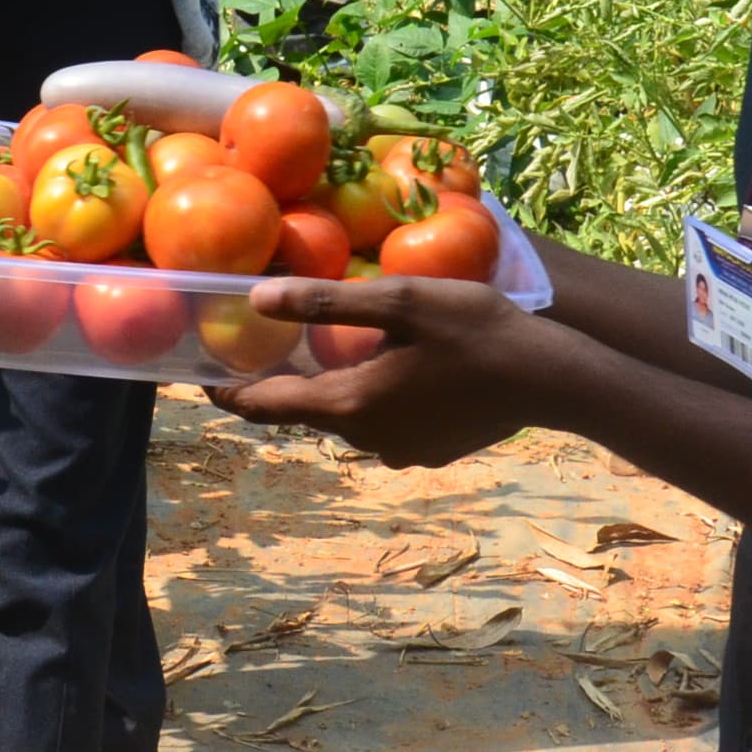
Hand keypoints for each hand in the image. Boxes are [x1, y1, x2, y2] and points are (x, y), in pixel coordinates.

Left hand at [209, 274, 576, 467]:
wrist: (552, 379)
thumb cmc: (474, 329)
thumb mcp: (399, 301)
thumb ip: (326, 303)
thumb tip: (255, 301)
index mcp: (350, 405)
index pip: (267, 406)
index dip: (230, 394)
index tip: (199, 381)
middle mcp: (368, 440)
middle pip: (309, 410)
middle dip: (287, 381)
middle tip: (269, 346)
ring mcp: (403, 450)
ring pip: (350, 417)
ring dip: (338, 388)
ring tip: (335, 349)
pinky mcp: (433, 451)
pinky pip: (386, 423)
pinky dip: (377, 397)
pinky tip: (397, 367)